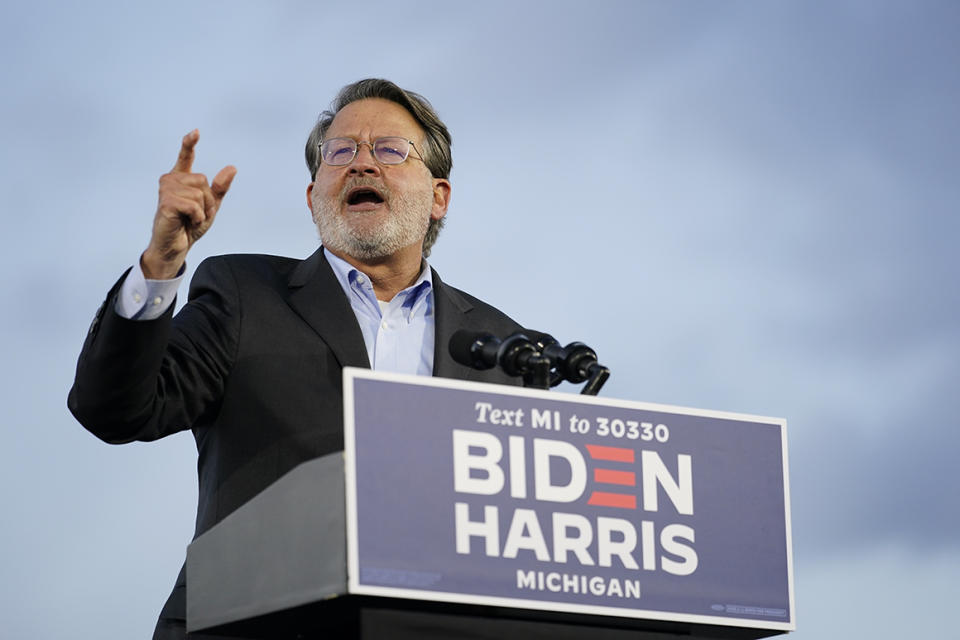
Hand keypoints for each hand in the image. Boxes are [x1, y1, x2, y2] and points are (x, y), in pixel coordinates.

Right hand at [142, 130, 236, 278]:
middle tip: (197, 214)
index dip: (189, 144)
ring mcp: (166, 190)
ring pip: (199, 192)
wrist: (176, 246)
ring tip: (190, 219)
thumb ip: (220, 188)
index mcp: (181, 179)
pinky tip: (188, 222)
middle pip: (202, 179)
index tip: (196, 132)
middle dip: (208, 200)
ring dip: (202, 210)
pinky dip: (197, 216)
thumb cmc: (189, 226)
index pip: (185, 157)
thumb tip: (232, 168)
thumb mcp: (210, 206)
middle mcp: (171, 180)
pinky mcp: (166, 202)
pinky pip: (194, 204)